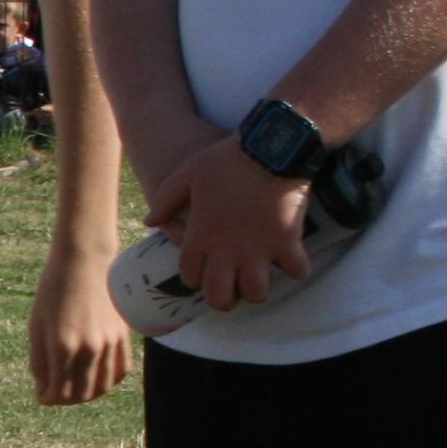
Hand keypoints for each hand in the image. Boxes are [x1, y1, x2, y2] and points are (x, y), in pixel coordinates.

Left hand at [27, 248, 132, 406]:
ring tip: (74, 389)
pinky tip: (96, 379)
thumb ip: (39, 360)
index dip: (47, 398)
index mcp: (62, 347)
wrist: (84, 261)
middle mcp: (89, 349)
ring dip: (87, 395)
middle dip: (65, 400)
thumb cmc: (53, 290)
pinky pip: (121, 370)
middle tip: (56, 394)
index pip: (58, 392)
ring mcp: (109, 343)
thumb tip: (44, 388)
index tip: (42, 396)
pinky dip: (108, 381)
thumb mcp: (36, 326)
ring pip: (102, 387)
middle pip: (81, 395)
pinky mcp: (123, 335)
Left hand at [146, 134, 312, 314]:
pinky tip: (294, 262)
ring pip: (257, 292)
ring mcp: (258, 249)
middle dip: (224, 301)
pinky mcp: (288, 241)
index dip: (196, 280)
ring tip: (261, 280)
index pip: (191, 277)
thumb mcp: (187, 174)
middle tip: (232, 293)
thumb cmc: (226, 159)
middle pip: (220, 296)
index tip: (204, 275)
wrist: (269, 146)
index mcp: (200, 237)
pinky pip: (297, 270)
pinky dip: (298, 269)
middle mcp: (226, 251)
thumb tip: (148, 221)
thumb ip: (165, 200)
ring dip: (258, 290)